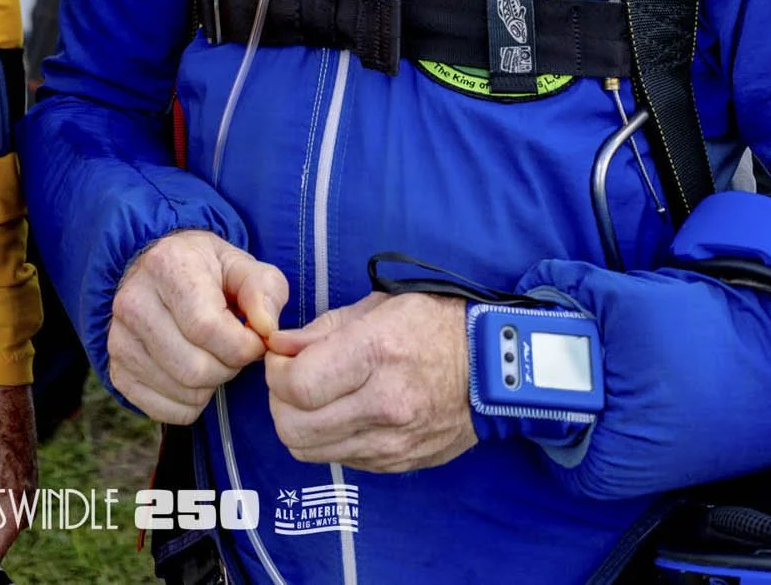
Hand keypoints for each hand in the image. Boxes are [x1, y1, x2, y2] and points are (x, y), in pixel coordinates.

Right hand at [108, 230, 287, 422]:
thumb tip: (266, 329)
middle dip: (229, 368)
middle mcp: (133, 302)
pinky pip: (163, 410)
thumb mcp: (242, 267)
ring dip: (211, 386)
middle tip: (234, 351)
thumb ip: (264, 291)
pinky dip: (190, 405)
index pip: (207, 328)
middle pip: (194, 368)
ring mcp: (119, 339)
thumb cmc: (208, 273)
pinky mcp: (117, 369)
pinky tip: (195, 377)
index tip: (253, 339)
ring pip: (181, 392)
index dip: (243, 345)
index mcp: (167, 267)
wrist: (159, 274)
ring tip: (214, 359)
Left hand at [264, 292, 474, 472]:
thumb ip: (322, 330)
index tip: (282, 358)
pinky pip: (339, 459)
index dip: (275, 373)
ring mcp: (392, 441)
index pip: (297, 385)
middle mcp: (384, 404)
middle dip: (280, 402)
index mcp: (377, 353)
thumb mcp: (379, 306)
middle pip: (293, 427)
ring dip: (300, 425)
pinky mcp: (397, 463)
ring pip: (309, 451)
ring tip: (315, 399)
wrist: (494, 368)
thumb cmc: (434, 326)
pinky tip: (345, 414)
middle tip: (293, 381)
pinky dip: (329, 439)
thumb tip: (279, 346)